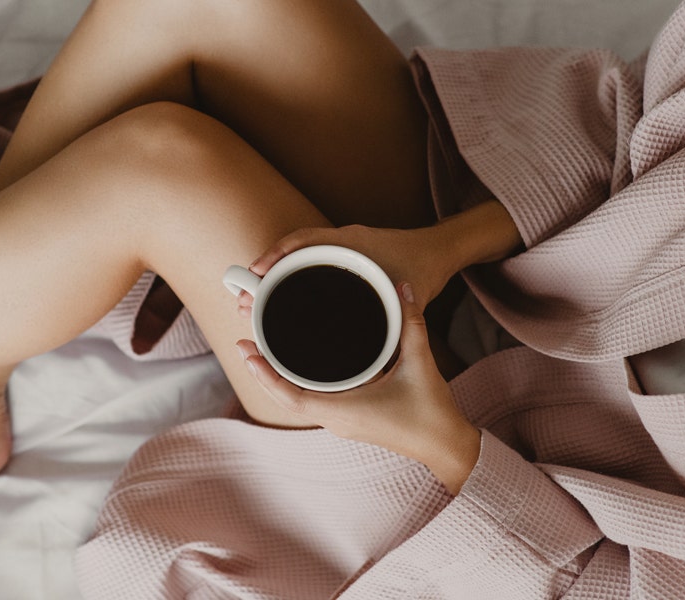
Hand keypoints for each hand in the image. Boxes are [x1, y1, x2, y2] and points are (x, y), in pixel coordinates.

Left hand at [237, 282, 481, 493]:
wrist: (445, 446)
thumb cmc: (431, 413)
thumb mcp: (420, 362)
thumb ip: (410, 323)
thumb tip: (403, 288)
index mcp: (343, 411)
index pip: (291, 396)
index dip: (266, 374)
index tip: (247, 351)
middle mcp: (336, 420)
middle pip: (285, 399)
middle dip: (263, 373)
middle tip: (245, 344)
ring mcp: (341, 423)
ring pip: (296, 402)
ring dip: (277, 380)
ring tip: (261, 352)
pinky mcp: (349, 420)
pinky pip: (312, 402)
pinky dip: (296, 385)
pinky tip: (294, 367)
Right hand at [239, 225, 457, 317]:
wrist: (441, 252)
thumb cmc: (425, 269)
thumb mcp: (411, 297)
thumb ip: (399, 320)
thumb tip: (380, 353)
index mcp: (352, 243)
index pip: (303, 241)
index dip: (276, 256)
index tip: (255, 274)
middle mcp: (341, 243)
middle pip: (291, 254)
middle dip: (263, 276)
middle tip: (242, 302)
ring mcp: (340, 251)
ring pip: (296, 262)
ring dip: (274, 281)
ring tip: (252, 307)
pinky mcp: (343, 262)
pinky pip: (309, 268)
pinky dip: (291, 282)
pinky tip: (281, 306)